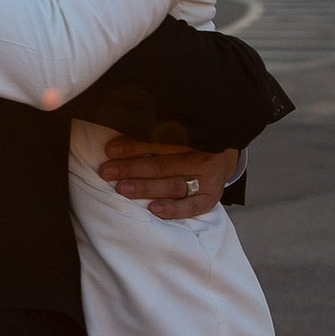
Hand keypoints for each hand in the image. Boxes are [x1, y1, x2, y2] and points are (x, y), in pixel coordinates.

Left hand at [94, 135, 244, 220]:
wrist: (226, 153)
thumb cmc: (194, 141)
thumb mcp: (181, 130)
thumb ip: (155, 131)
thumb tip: (121, 125)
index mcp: (193, 135)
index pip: (160, 142)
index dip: (134, 146)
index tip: (110, 150)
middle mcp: (201, 156)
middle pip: (163, 164)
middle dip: (132, 168)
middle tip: (108, 171)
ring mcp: (207, 178)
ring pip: (173, 184)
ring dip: (146, 187)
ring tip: (123, 189)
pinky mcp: (211, 196)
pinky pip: (192, 206)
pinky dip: (174, 209)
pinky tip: (155, 209)